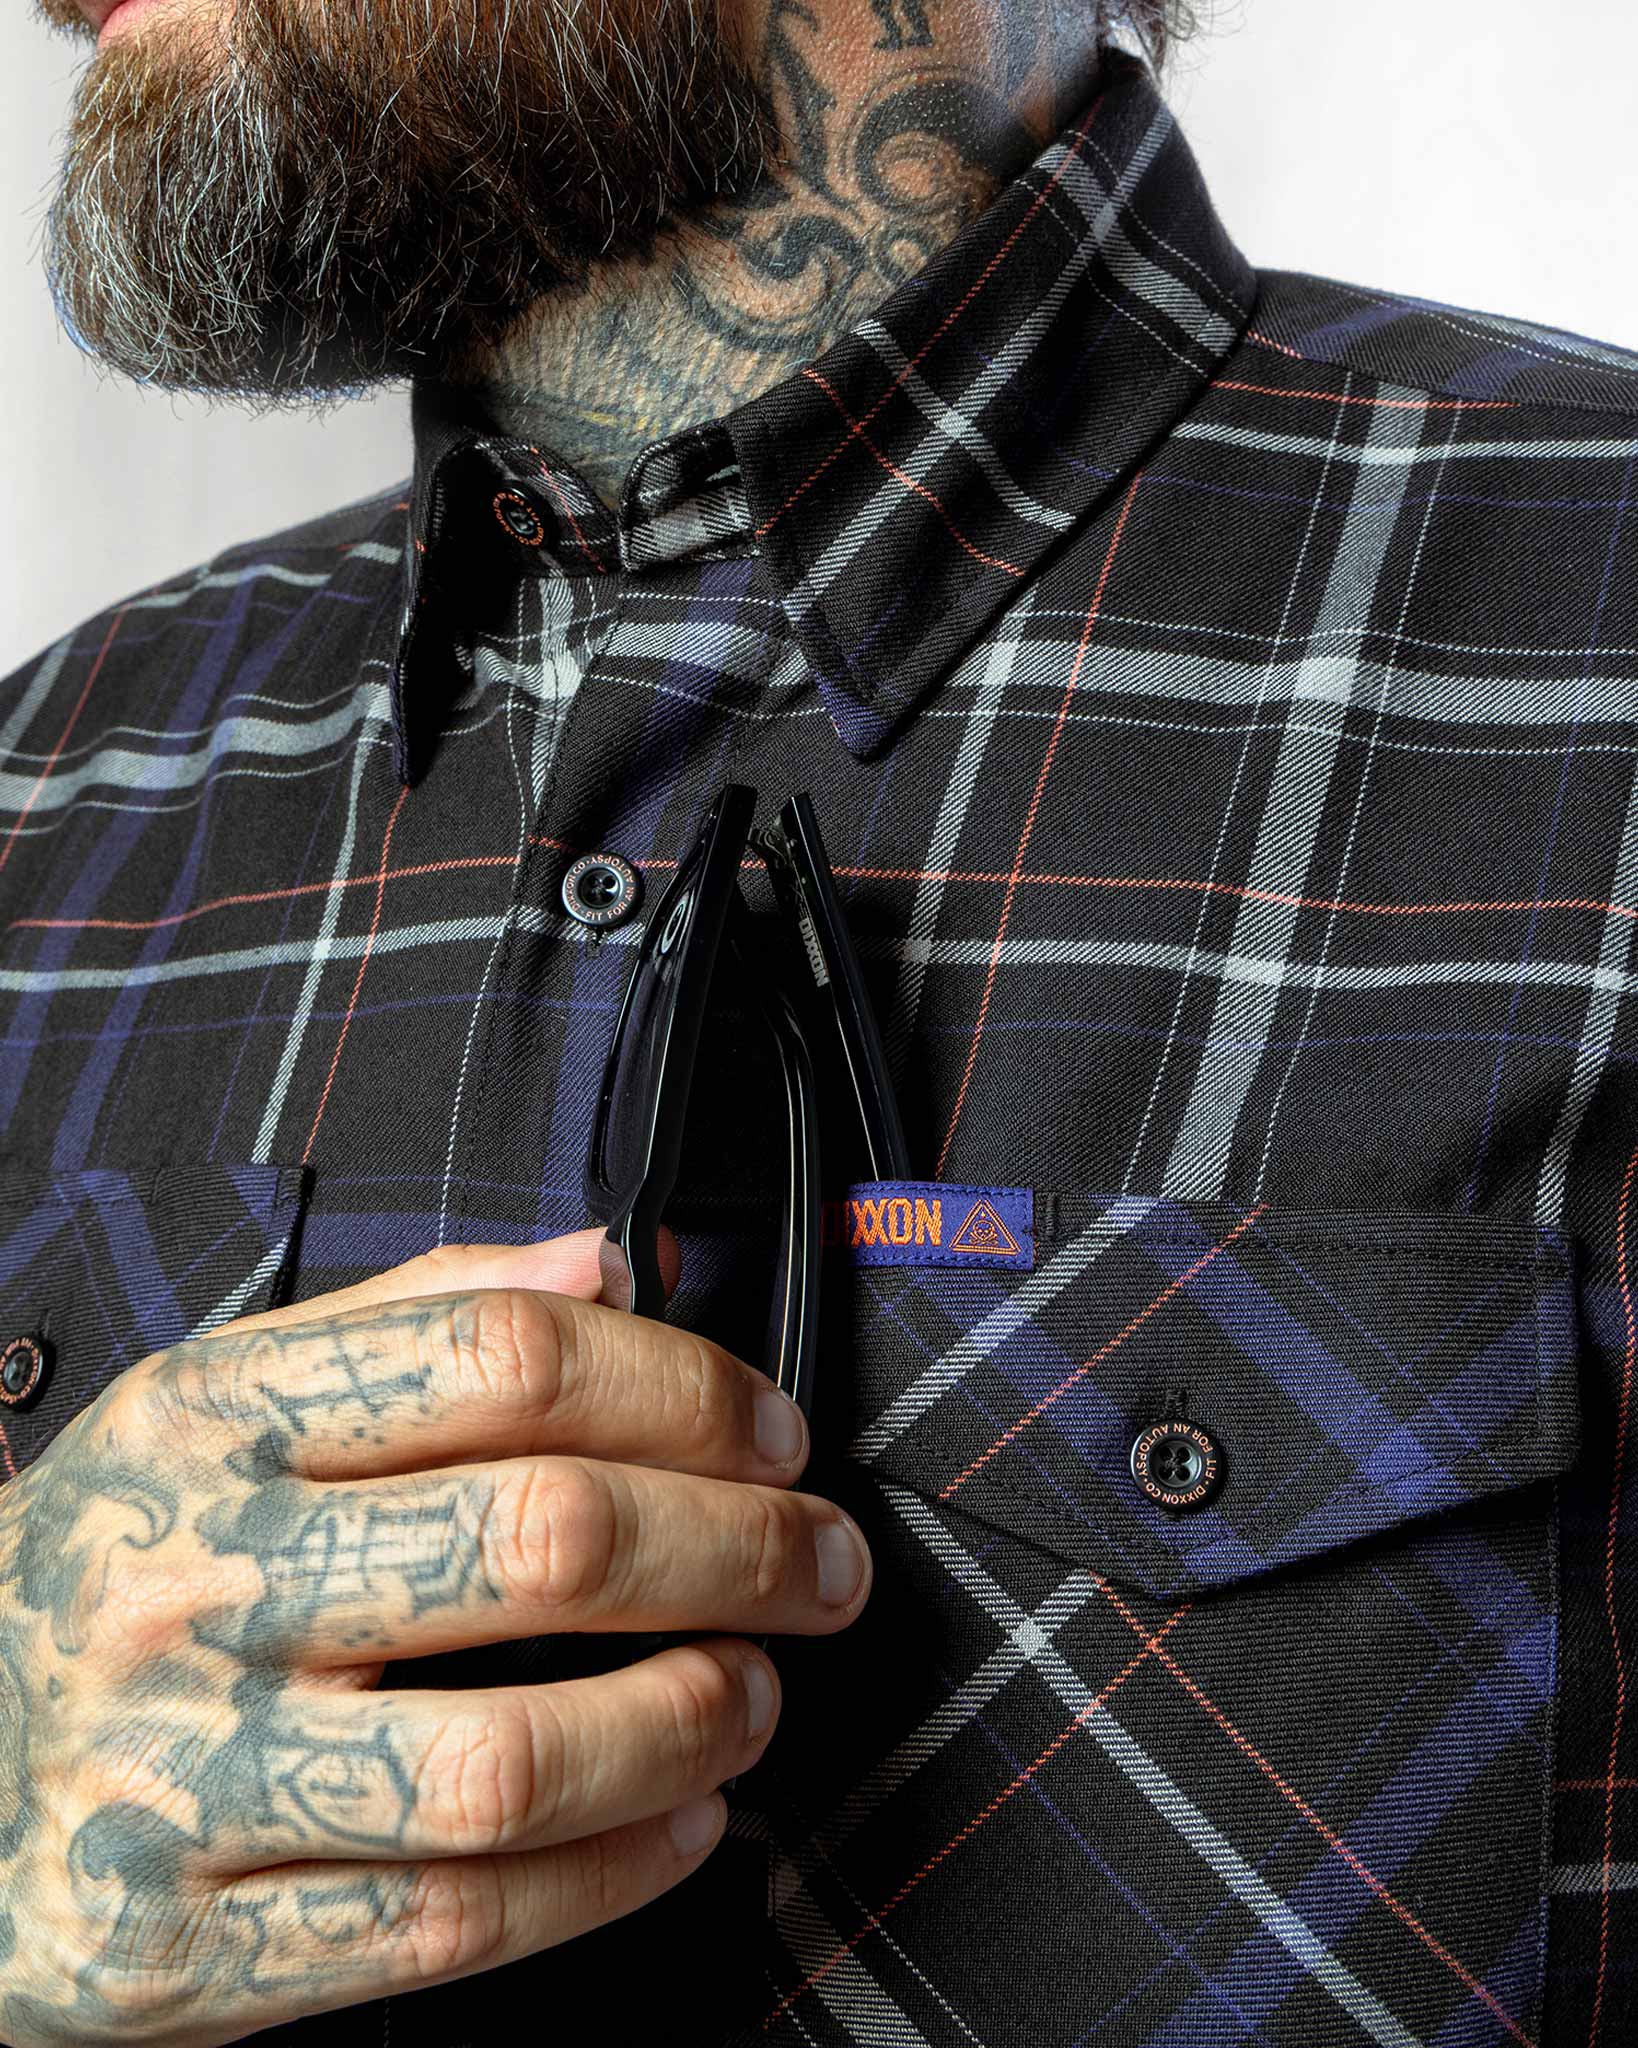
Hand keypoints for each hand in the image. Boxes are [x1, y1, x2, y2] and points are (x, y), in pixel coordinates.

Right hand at [0, 1227, 870, 2044]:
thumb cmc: (126, 1560)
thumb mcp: (220, 1399)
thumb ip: (416, 1312)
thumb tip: (611, 1257)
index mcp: (206, 1420)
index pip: (502, 1356)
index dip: (684, 1386)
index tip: (771, 1433)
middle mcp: (188, 1584)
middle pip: (544, 1539)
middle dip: (741, 1550)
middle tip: (823, 1567)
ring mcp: (179, 1776)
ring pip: (508, 1762)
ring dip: (686, 1722)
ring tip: (753, 1695)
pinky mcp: (181, 1951)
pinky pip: (451, 1927)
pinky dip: (610, 1875)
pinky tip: (681, 1821)